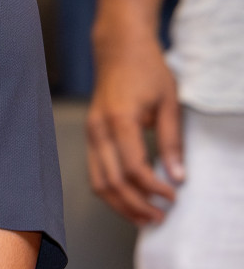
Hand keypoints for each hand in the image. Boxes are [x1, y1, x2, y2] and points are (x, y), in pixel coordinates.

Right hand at [87, 20, 183, 224]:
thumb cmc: (145, 70)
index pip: (133, 168)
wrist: (118, 49)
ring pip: (98, 182)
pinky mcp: (90, 136)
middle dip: (136, 205)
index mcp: (119, 120)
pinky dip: (110, 191)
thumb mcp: (169, 102)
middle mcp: (98, 130)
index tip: (173, 198)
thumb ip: (172, 141)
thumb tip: (178, 176)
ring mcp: (90, 133)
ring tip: (144, 217)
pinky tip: (129, 199)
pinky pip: (95, 171)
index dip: (154, 188)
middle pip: (111, 182)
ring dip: (120, 204)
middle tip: (159, 218)